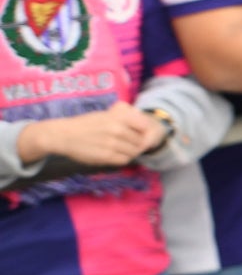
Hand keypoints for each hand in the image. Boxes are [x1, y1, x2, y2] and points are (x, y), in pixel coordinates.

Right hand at [17, 104, 170, 171]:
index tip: (140, 134)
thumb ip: (125, 115)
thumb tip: (145, 122)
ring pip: (134, 152)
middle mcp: (117, 130)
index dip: (145, 132)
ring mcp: (112, 144)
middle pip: (140, 141)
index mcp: (118, 117)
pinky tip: (115, 154)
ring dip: (130, 152)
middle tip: (128, 143)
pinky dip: (123, 159)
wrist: (64, 135)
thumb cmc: (86, 123)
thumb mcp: (106, 113)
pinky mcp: (105, 157)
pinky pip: (124, 160)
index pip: (145, 126)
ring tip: (120, 148)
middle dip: (137, 143)